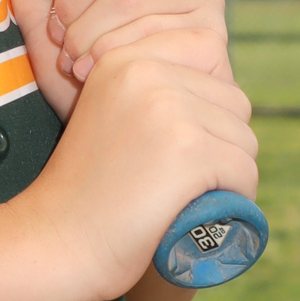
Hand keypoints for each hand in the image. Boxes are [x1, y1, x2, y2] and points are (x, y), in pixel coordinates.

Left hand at [9, 0, 230, 120]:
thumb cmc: (82, 55)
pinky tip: (97, 76)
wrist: (118, 120)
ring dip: (86, 34)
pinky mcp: (211, 41)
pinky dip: (111, 60)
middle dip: (74, 0)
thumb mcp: (43, 6)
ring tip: (73, 59)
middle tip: (60, 34)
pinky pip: (152, 39)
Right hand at [18, 44, 258, 300]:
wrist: (54, 242)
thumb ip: (158, 92)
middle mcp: (145, 72)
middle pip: (233, 103)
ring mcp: (169, 109)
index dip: (205, 114)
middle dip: (219, 147)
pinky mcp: (189, 151)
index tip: (168, 149)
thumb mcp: (111, 115)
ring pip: (244, 140)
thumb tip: (228, 98)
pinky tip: (193, 213)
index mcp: (125, 58)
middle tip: (173, 180)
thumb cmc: (87, 191)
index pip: (209, 61)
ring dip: (226, 176)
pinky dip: (233, 201)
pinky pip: (245, 172)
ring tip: (178, 196)